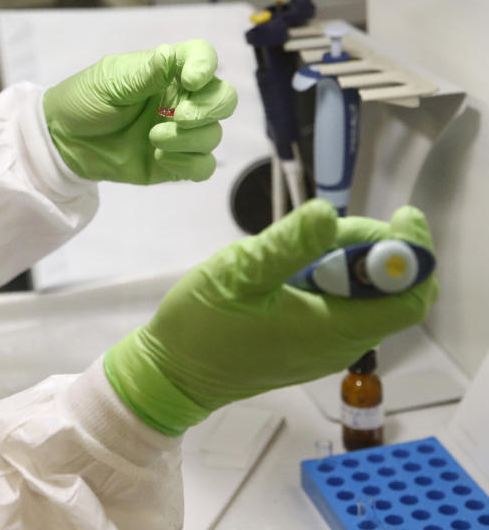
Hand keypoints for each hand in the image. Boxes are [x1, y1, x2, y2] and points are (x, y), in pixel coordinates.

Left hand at [42, 41, 237, 183]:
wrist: (63, 141)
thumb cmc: (84, 100)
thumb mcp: (110, 82)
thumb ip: (144, 73)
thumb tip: (170, 55)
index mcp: (167, 71)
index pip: (203, 57)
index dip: (206, 66)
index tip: (191, 79)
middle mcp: (180, 99)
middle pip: (223, 99)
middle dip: (208, 108)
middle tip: (177, 115)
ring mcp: (179, 132)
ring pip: (213, 135)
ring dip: (189, 138)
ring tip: (153, 138)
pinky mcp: (173, 162)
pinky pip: (202, 166)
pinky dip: (189, 163)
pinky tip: (160, 156)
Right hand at [104, 199, 438, 435]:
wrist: (171, 374)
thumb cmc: (201, 326)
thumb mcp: (239, 273)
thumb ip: (288, 244)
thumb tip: (328, 212)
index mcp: (332, 330)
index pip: (409, 297)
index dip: (416, 254)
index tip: (399, 216)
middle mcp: (339, 345)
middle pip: (389, 295)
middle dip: (373, 252)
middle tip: (331, 226)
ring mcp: (324, 350)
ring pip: (364, 301)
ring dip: (348, 265)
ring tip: (303, 246)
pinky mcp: (307, 349)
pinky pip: (340, 311)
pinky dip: (331, 282)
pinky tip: (293, 270)